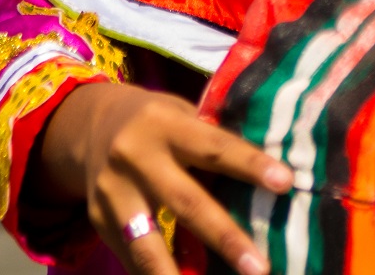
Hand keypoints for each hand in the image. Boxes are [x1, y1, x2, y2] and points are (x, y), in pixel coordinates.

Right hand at [38, 82, 290, 274]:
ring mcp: (113, 192)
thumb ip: (211, 142)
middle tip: (259, 267)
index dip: (250, 164)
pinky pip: (132, 258)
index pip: (214, 146)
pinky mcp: (100, 221)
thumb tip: (269, 177)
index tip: (286, 183)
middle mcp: (135, 156)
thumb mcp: (180, 115)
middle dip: (224, 237)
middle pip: (185, 202)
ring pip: (147, 243)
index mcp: (164, 123)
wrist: (88, 125)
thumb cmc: (157, 122)